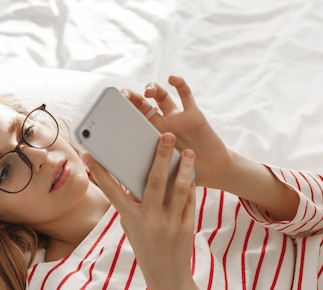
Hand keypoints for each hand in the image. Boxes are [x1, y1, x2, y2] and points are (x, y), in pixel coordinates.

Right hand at [84, 133, 228, 289]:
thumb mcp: (133, 229)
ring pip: (179, 188)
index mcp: (130, 220)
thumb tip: (136, 177)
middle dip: (161, 155)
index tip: (89, 154)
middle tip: (167, 135)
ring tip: (187, 152)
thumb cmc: (146, 248)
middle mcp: (149, 221)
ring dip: (184, 167)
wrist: (167, 277)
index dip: (100, 172)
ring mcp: (169, 224)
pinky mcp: (186, 227)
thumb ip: (133, 205)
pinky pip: (189, 200)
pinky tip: (191, 172)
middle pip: (154, 181)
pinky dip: (190, 184)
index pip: (112, 192)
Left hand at [122, 75, 232, 189]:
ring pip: (161, 97)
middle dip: (132, 97)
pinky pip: (185, 95)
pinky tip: (171, 79)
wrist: (212, 172)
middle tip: (124, 95)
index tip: (110, 110)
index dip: (121, 113)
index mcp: (150, 138)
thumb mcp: (160, 175)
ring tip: (148, 91)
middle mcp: (162, 124)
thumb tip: (117, 177)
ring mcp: (177, 117)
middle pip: (143, 105)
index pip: (131, 120)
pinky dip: (179, 84)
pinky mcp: (193, 114)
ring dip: (153, 89)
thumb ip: (142, 171)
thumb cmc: (185, 177)